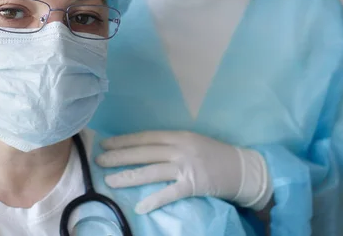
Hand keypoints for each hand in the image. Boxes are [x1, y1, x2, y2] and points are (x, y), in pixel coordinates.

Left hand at [96, 131, 272, 213]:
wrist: (243, 169)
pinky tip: (140, 206)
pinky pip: (170, 193)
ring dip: (129, 176)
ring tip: (110, 181)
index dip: (124, 141)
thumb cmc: (215, 154)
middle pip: (144, 152)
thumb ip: (170, 144)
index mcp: (178, 135)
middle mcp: (180, 148)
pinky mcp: (194, 185)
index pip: (145, 137)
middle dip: (119, 156)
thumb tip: (144, 148)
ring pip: (152, 171)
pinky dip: (155, 200)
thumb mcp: (191, 141)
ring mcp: (186, 167)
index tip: (105, 144)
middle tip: (99, 160)